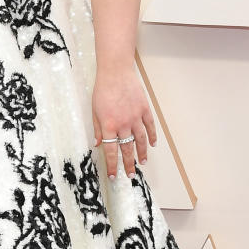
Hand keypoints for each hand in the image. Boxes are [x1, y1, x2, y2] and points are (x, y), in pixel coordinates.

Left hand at [91, 63, 157, 179]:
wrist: (115, 72)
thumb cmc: (102, 90)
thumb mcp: (94, 111)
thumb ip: (98, 129)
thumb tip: (98, 144)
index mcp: (109, 125)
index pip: (111, 151)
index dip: (112, 165)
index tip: (113, 175)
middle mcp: (123, 124)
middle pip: (127, 149)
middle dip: (128, 164)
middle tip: (130, 175)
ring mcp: (136, 116)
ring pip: (141, 140)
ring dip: (142, 153)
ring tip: (142, 163)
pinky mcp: (144, 109)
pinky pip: (150, 126)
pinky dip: (152, 136)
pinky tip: (153, 144)